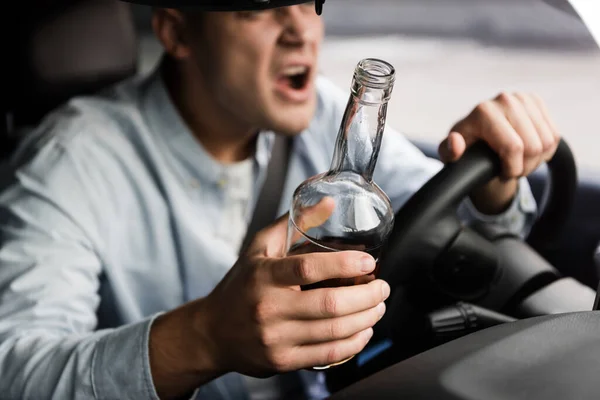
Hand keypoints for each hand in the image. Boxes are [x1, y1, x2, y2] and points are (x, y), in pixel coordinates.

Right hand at [201, 211, 389, 376]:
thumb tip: (329, 203)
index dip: (344, 264)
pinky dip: (353, 343)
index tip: (368, 261)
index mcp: (263, 276)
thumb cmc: (240, 286)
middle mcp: (268, 308)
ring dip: (366, 319)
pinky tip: (363, 330)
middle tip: (382, 287)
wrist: (212, 333)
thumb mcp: (259, 249)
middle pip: (330, 304)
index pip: (308, 268)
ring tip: (378, 307)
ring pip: (334, 332)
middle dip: (367, 296)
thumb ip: (294, 224)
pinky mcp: (282, 361)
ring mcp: (275, 338)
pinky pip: (327, 355)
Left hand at [438, 92, 560, 213]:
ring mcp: (522, 98)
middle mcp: (504, 99)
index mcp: (483, 112)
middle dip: (525, 167)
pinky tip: (528, 152)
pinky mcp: (536, 101)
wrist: (479, 138)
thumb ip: (449, 152)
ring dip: (536, 160)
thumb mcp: (451, 156)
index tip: (502, 173)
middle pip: (533, 146)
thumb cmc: (464, 149)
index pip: (513, 147)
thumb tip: (455, 142)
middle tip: (511, 170)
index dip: (512, 168)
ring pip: (548, 142)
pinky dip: (545, 151)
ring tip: (518, 162)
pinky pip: (554, 135)